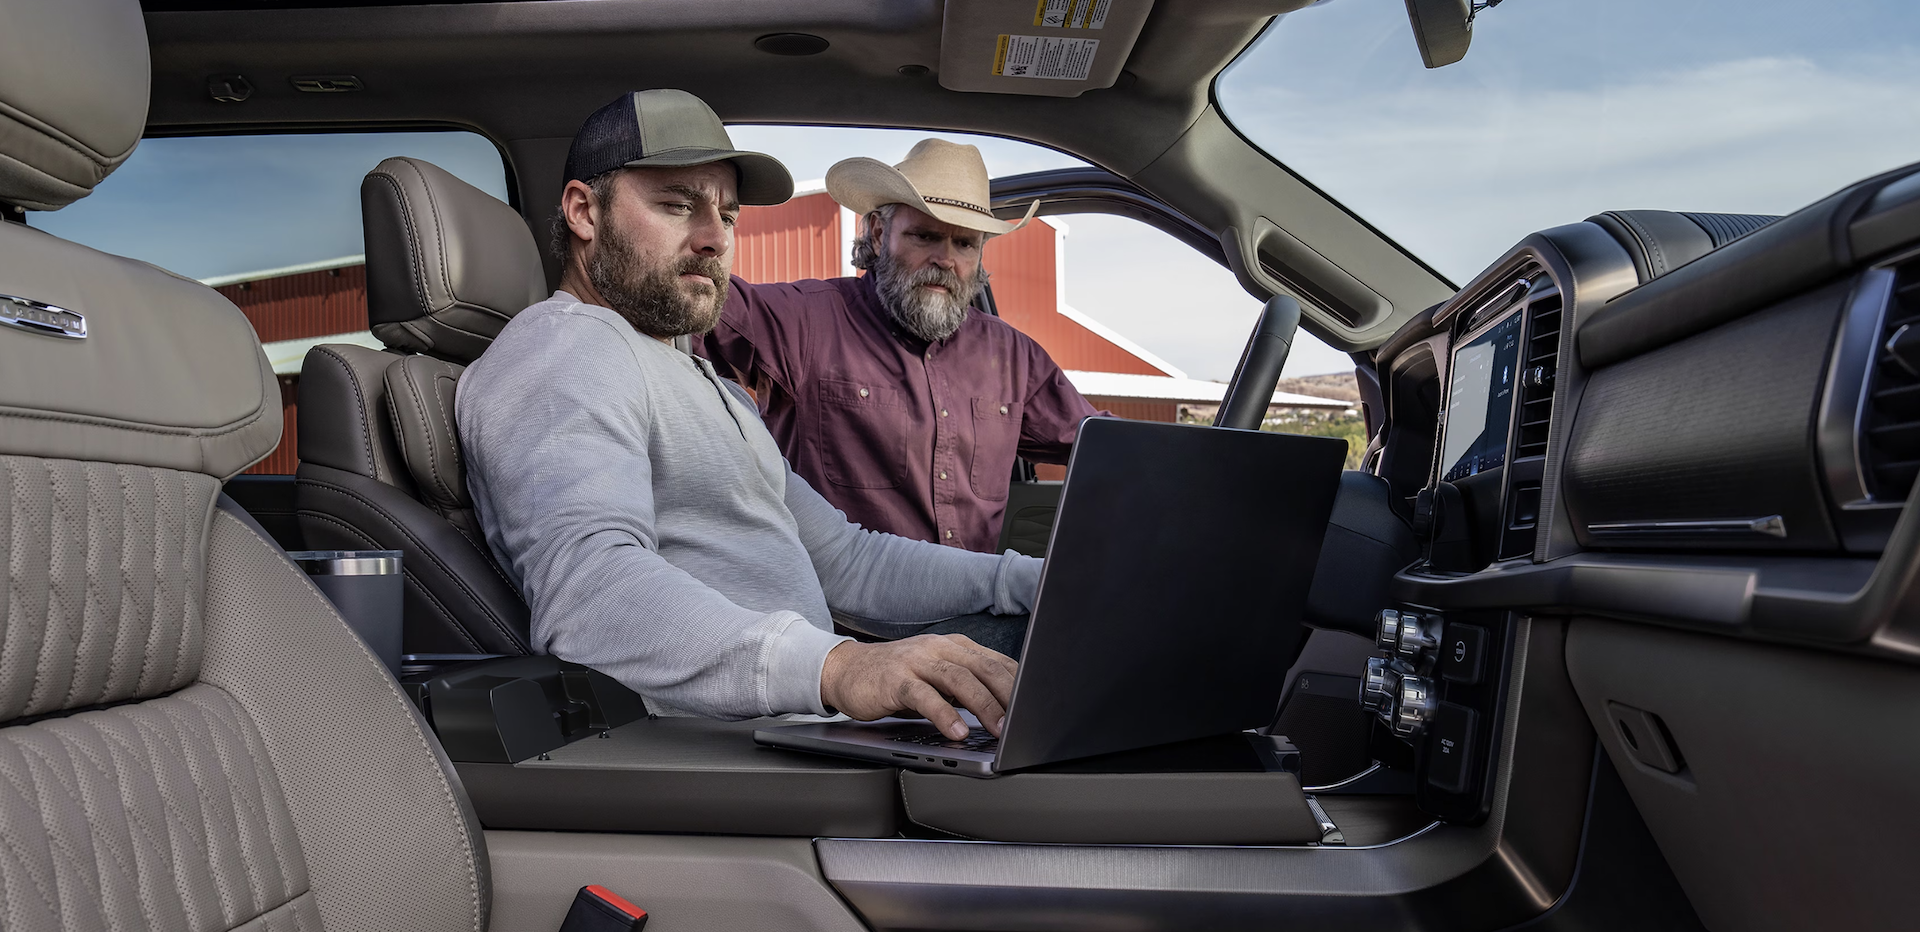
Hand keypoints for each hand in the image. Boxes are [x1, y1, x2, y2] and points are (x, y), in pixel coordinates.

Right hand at [819, 634, 1017, 739]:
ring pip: (959, 679)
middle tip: (1027, 721)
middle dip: (1011, 695)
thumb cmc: (895, 677)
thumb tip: (1005, 710)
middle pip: (985, 668)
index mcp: (955, 646)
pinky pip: (924, 696)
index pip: (998, 662)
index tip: (1039, 708)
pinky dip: (943, 714)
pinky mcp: (895, 678)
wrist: (846, 670)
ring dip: (983, 705)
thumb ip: (966, 687)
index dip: (1022, 685)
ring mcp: (917, 661)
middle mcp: (939, 648)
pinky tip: (955, 732)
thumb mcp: (936, 677)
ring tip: (1000, 729)